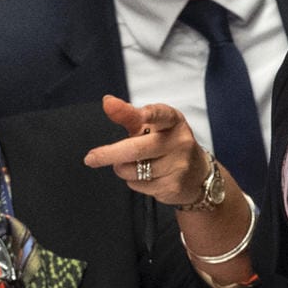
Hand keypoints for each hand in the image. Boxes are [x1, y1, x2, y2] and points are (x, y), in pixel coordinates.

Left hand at [82, 96, 208, 205]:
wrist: (197, 174)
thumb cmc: (167, 143)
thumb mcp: (151, 126)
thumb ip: (128, 114)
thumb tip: (107, 101)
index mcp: (173, 121)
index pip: (161, 115)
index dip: (150, 114)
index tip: (141, 114)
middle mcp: (179, 141)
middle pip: (137, 149)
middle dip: (108, 154)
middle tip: (90, 158)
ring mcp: (178, 165)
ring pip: (134, 170)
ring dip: (123, 169)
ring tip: (135, 164)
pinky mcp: (174, 186)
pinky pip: (139, 185)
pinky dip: (134, 182)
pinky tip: (147, 176)